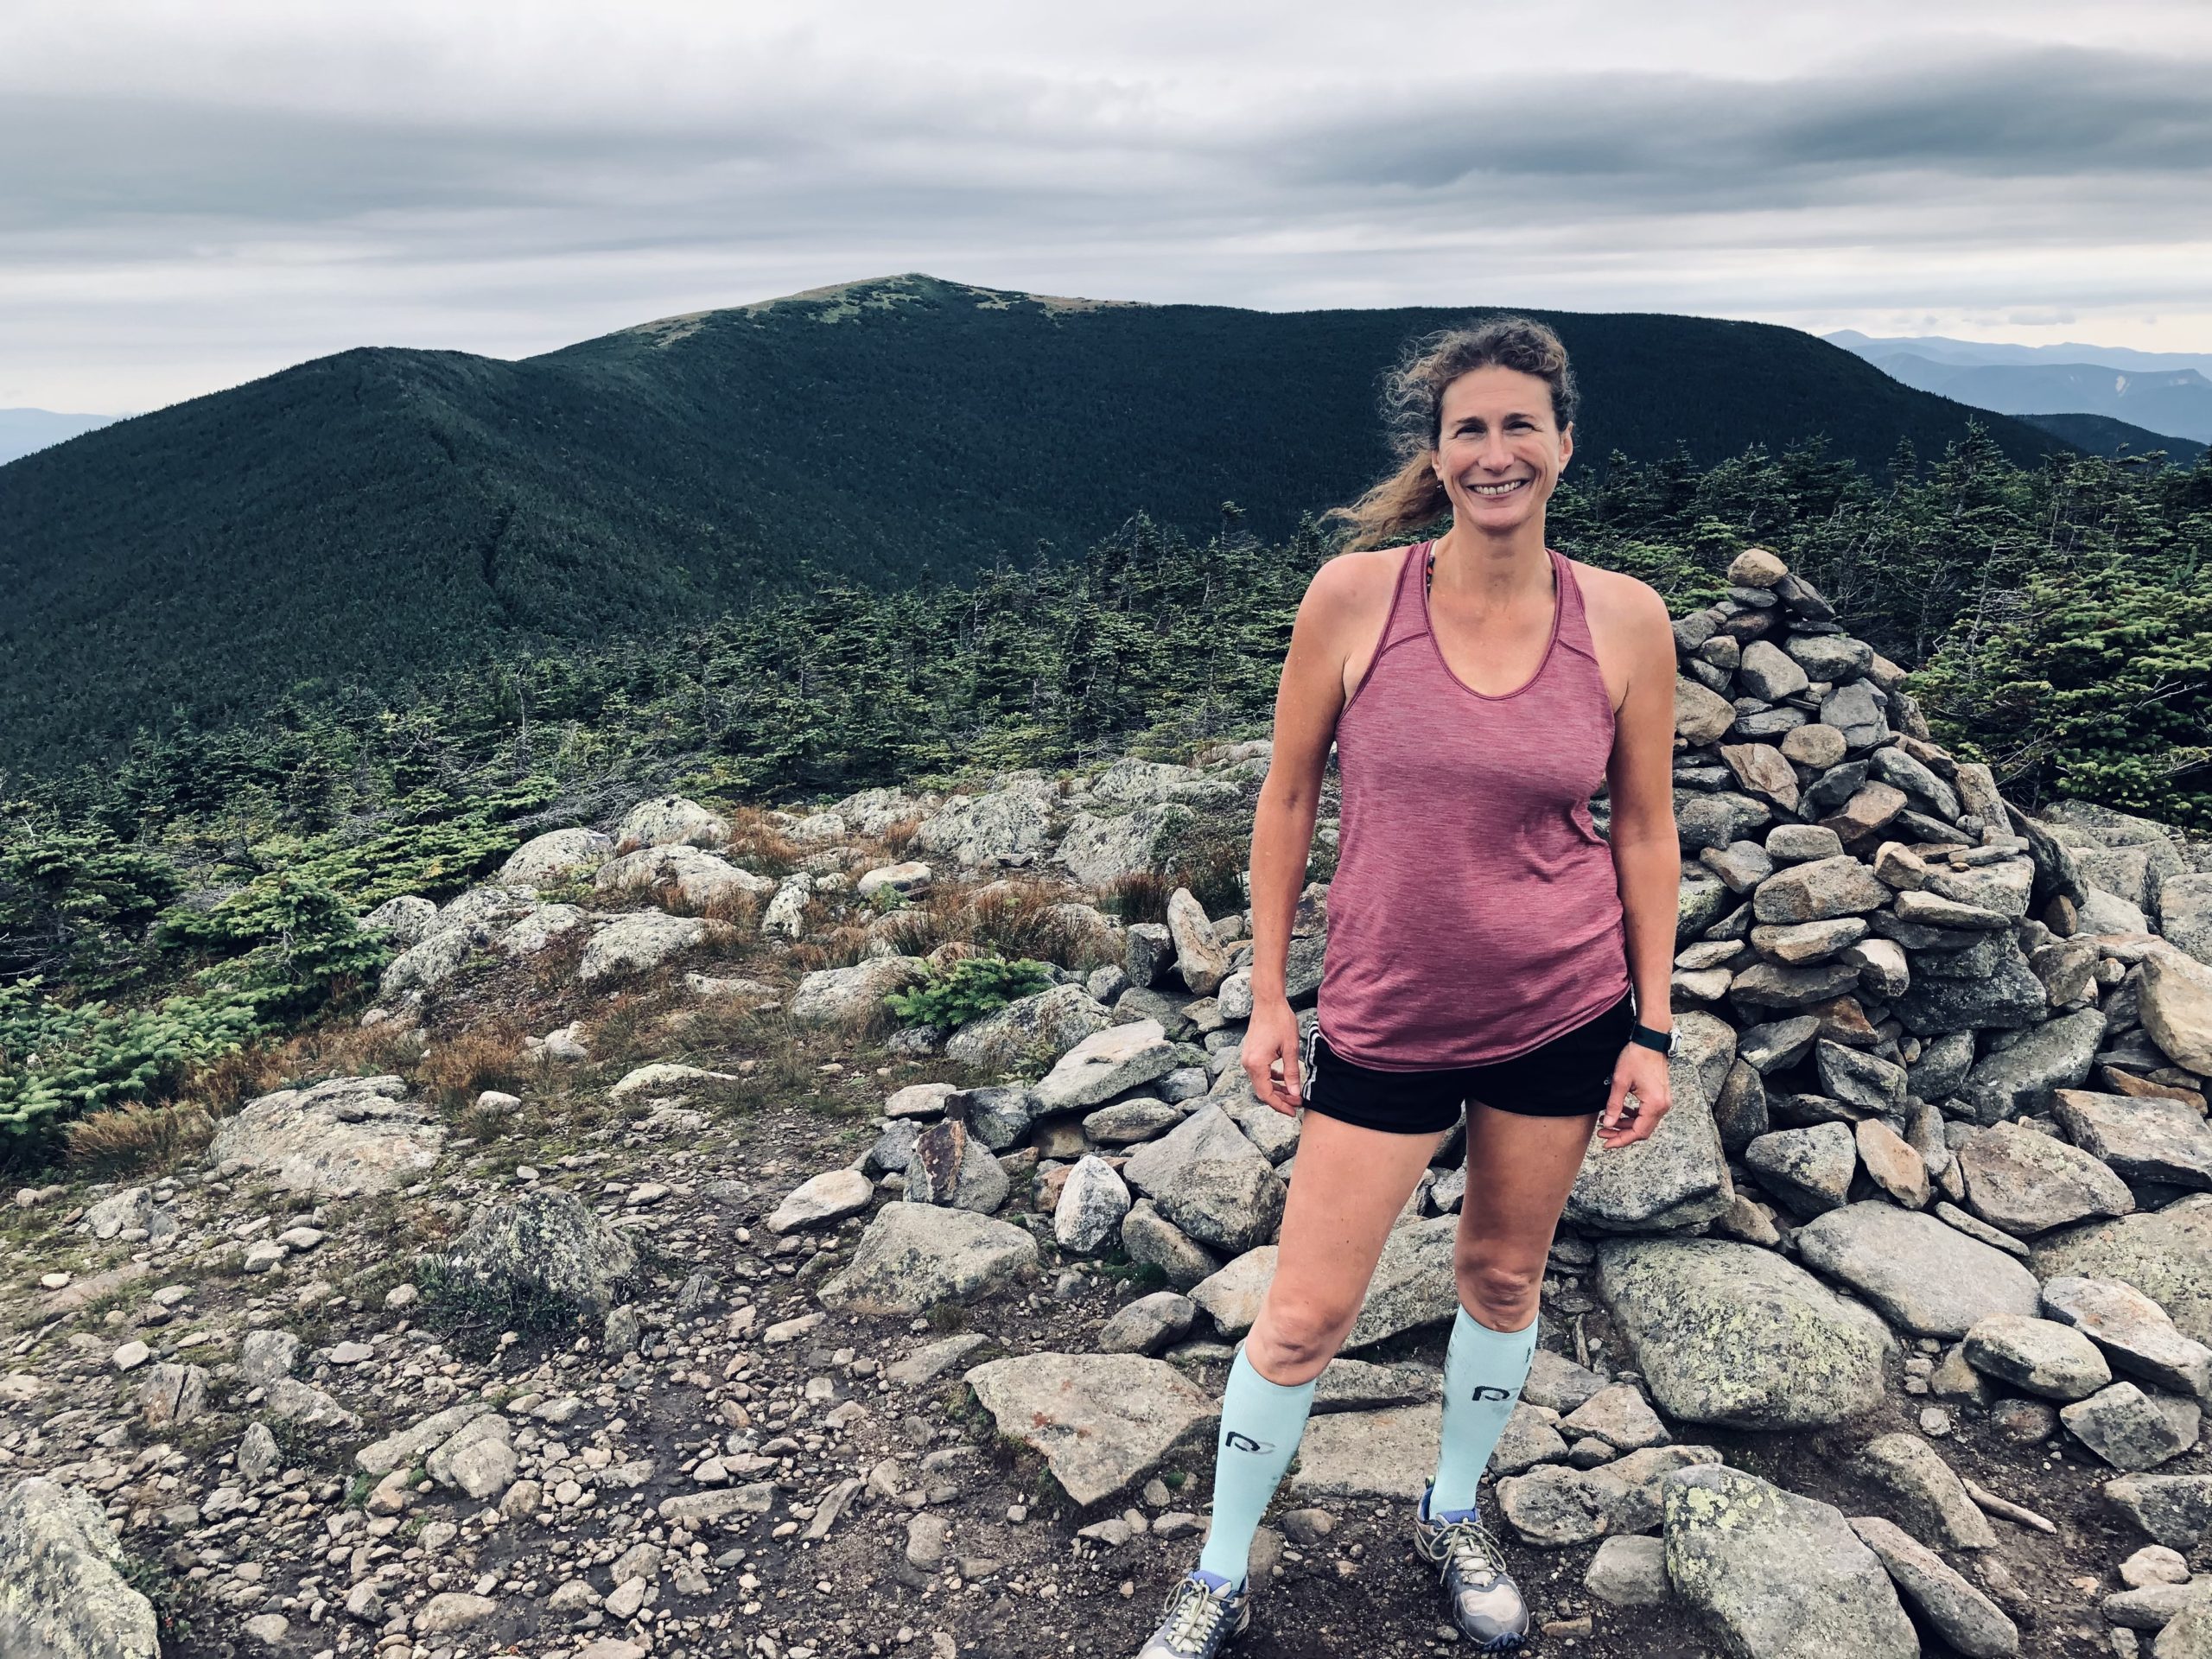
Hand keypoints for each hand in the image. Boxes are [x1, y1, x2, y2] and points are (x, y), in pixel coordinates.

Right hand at [1241, 998, 1304, 1117]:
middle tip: (1297, 1103)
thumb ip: (1292, 1073)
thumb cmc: (1280, 1021)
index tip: (1293, 1111)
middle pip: (1262, 1091)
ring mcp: (1247, 1058)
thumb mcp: (1290, 1048)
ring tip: (1293, 1093)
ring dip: (1276, 1089)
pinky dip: (1271, 1078)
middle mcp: (1248, 1063)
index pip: (1266, 1094)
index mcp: (1256, 1064)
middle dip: (1280, 1099)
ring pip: (1261, 1082)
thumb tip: (1295, 1093)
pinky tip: (1283, 1078)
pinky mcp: (1250, 1053)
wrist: (1268, 1002)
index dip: (1280, 1105)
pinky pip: (1259, 1072)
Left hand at [1596, 1042, 1671, 1148]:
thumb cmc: (1636, 1057)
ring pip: (1644, 1122)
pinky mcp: (1660, 1096)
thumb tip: (1607, 1124)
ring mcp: (1663, 1101)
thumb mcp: (1620, 1082)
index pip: (1638, 1132)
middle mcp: (1663, 1106)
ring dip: (1626, 1125)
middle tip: (1602, 1134)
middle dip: (1621, 1134)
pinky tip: (1620, 1112)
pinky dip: (1633, 1116)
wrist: (1651, 1040)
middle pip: (1642, 1131)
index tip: (1606, 1144)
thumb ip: (1614, 1105)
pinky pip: (1647, 1113)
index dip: (1621, 1140)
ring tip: (1606, 1123)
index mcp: (1654, 1104)